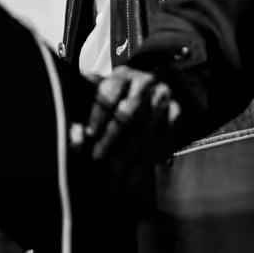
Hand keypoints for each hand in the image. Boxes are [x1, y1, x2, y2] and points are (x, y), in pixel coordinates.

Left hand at [74, 65, 181, 185]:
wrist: (150, 97)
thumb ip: (81, 116)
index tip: (89, 134)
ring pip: (145, 129)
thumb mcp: (95, 101)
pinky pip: (163, 139)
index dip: (98, 114)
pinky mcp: (177, 112)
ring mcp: (163, 96)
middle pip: (128, 112)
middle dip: (111, 138)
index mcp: (122, 75)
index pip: (109, 93)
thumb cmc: (114, 102)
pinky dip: (147, 160)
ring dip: (127, 154)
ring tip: (113, 174)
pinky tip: (133, 177)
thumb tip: (76, 138)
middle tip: (98, 158)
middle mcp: (145, 82)